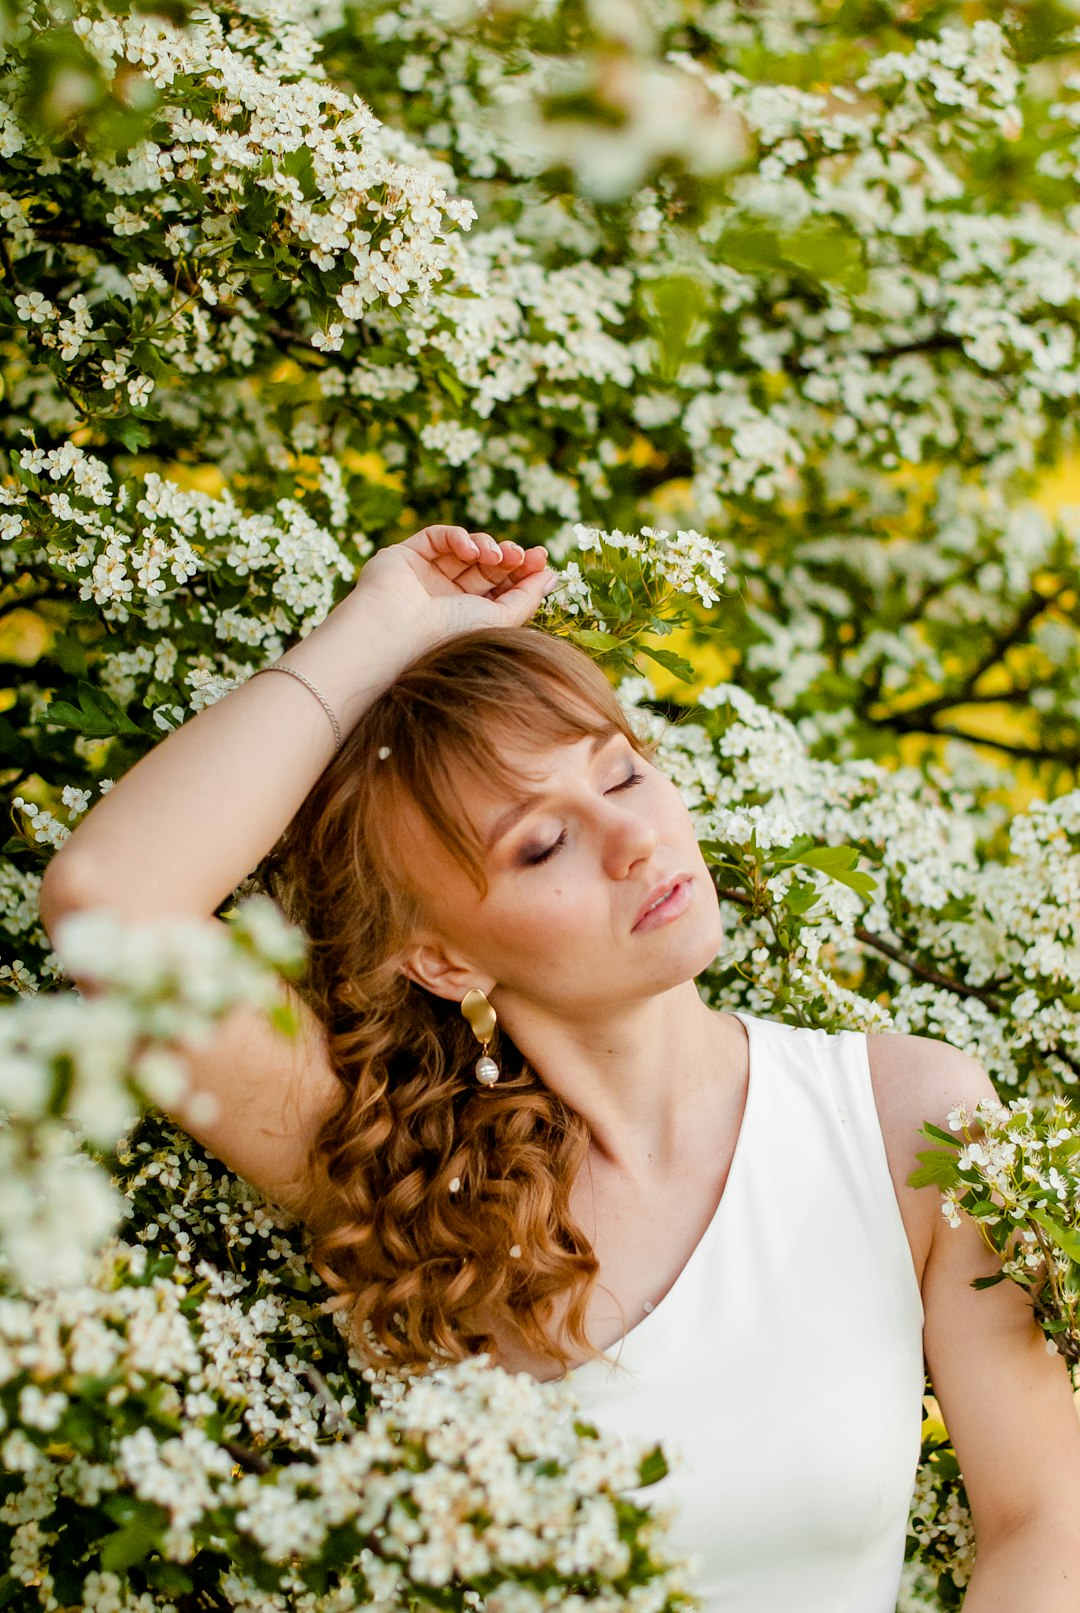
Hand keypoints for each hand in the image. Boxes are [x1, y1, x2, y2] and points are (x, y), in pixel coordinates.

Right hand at [350, 524, 555, 650]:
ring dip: (488, 547)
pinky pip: (438, 536)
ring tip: (496, 557)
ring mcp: (426, 575)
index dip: (523, 571)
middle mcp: (446, 597)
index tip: (542, 560)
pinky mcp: (407, 555)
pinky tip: (471, 551)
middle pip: (488, 567)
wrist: (397, 631)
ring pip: (466, 549)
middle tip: (526, 554)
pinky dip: (459, 537)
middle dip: (510, 556)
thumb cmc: (448, 635)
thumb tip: (551, 576)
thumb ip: (527, 597)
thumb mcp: (500, 619)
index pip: (501, 587)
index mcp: (468, 617)